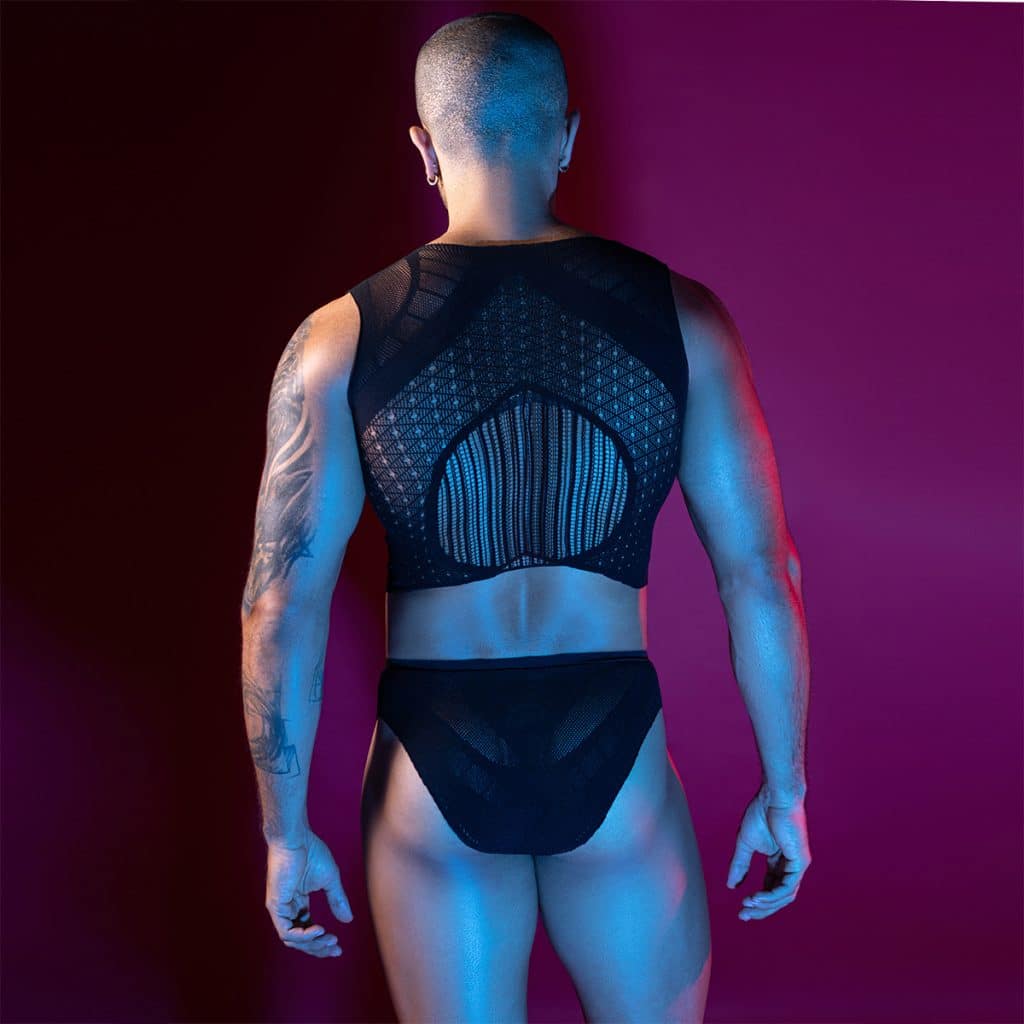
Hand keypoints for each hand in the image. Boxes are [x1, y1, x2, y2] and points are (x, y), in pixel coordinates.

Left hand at [265, 829, 354, 956]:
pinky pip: (286, 931)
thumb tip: (348, 920)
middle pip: (300, 939)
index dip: (321, 941)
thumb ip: (337, 900)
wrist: (297, 838)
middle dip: (318, 948)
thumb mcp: (330, 880)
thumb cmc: (311, 853)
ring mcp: (280, 908)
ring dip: (312, 944)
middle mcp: (287, 909)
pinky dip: (302, 935)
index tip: (338, 946)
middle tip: (336, 948)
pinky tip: (318, 930)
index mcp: (298, 903)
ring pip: (292, 939)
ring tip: (329, 939)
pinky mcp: (275, 905)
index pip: (307, 930)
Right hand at [726, 786, 810, 921]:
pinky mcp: (800, 862)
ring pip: (784, 896)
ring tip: (747, 906)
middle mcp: (790, 866)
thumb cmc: (761, 814)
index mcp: (778, 861)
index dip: (756, 901)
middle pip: (778, 896)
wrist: (773, 797)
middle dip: (761, 909)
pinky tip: (757, 897)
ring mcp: (797, 866)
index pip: (770, 888)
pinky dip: (772, 895)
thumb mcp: (745, 844)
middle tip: (743, 916)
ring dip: (765, 905)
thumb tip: (731, 886)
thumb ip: (740, 865)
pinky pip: (788, 887)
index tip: (741, 909)